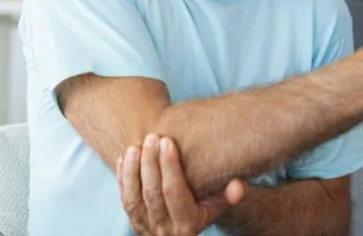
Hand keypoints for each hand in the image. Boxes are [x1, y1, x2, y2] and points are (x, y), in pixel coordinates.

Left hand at [118, 135, 244, 235]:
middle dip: (150, 163)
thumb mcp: (220, 202)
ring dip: (133, 170)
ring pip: (134, 199)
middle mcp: (166, 230)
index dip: (169, 166)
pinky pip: (125, 201)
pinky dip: (123, 178)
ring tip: (136, 145)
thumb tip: (239, 187)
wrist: (187, 225)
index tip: (168, 141)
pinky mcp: (135, 222)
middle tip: (153, 136)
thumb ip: (231, 194)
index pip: (175, 193)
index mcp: (189, 224)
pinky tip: (125, 157)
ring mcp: (147, 228)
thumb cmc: (208, 204)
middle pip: (153, 194)